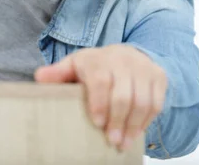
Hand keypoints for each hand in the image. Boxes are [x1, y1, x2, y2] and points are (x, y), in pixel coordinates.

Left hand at [34, 44, 166, 151]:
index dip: (100, 103)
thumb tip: (39, 78)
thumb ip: (58, 74)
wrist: (125, 54)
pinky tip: (136, 133)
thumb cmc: (94, 66)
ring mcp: (143, 68)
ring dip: (134, 126)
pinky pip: (156, 103)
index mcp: (98, 58)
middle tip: (111, 141)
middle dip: (118, 121)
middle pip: (124, 95)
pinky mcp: (158, 76)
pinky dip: (146, 121)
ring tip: (124, 143)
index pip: (101, 80)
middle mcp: (123, 60)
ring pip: (143, 101)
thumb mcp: (74, 66)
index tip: (97, 123)